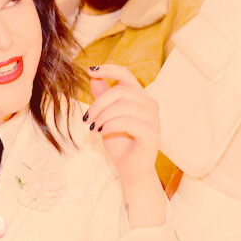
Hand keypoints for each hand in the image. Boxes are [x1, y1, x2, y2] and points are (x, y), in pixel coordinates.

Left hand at [82, 65, 159, 187]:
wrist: (131, 170)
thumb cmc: (120, 143)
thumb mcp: (106, 117)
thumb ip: (103, 97)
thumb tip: (94, 77)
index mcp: (140, 97)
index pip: (126, 75)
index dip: (108, 69)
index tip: (89, 71)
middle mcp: (150, 105)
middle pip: (121, 91)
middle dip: (99, 103)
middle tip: (87, 118)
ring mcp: (153, 119)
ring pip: (124, 106)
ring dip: (103, 116)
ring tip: (94, 127)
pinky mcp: (152, 134)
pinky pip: (128, 122)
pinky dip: (110, 125)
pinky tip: (102, 132)